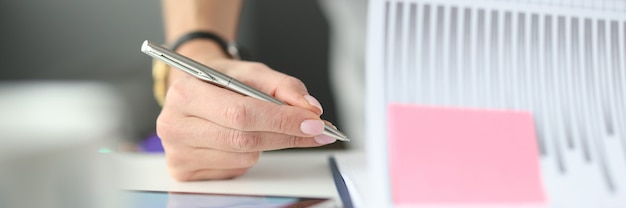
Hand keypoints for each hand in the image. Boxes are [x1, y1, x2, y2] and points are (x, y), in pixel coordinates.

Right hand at [156, 41, 336, 180]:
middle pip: (244, 139)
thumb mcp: (250, 72)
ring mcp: (177, 152)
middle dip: (285, 135)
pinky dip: (247, 156)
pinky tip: (237, 140)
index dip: (281, 119)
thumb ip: (282, 85)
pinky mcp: (184, 172)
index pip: (241, 112)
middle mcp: (174, 124)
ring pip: (244, 157)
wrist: (191, 91)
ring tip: (258, 126)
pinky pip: (235, 169)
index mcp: (186, 93)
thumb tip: (308, 107)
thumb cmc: (218, 81)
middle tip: (313, 130)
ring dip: (265, 145)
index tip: (312, 121)